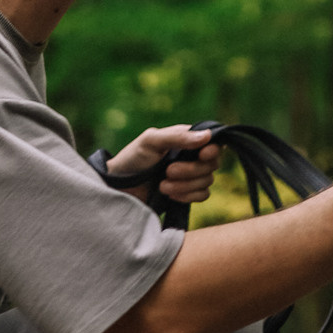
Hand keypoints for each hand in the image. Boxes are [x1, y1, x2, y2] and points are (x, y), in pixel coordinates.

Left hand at [106, 124, 221, 210]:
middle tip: (167, 171)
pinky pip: (203, 195)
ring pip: (207, 181)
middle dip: (191, 170)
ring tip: (162, 186)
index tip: (202, 155)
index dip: (212, 150)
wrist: (119, 188)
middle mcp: (191, 156)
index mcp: (185, 139)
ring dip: (185, 185)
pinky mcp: (187, 193)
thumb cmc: (132, 159)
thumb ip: (178, 137)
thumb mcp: (151, 141)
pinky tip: (170, 196)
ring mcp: (190, 176)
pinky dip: (188, 196)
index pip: (213, 142)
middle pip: (212, 164)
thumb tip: (206, 136)